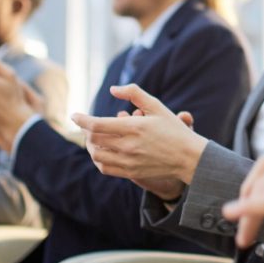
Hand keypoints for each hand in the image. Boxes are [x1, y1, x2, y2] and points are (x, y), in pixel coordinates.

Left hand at [74, 84, 207, 185]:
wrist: (188, 157)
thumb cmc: (173, 129)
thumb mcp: (157, 106)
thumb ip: (134, 93)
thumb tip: (113, 89)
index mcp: (134, 127)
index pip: (96, 124)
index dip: (81, 119)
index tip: (75, 115)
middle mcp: (129, 146)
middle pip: (94, 139)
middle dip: (85, 130)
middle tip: (85, 124)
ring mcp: (129, 161)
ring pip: (96, 155)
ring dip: (90, 146)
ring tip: (92, 138)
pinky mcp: (131, 173)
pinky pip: (105, 168)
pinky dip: (98, 159)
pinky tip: (101, 152)